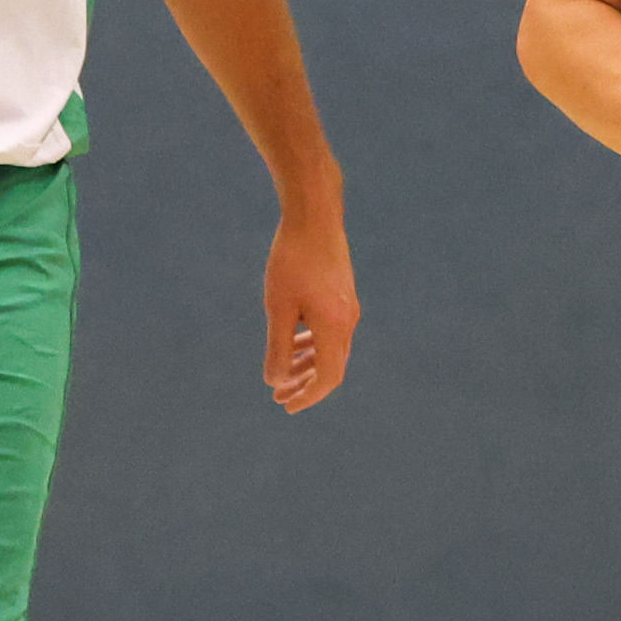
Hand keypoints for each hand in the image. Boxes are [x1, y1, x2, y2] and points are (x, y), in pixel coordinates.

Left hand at [263, 207, 358, 411]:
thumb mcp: (278, 306)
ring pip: (330, 348)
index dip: (308, 396)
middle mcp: (347, 320)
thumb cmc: (292, 259)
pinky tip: (293, 341)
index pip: (328, 377)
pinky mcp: (342, 294)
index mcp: (334, 327)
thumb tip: (273, 381)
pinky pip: (330, 331)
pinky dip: (312, 343)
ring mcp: (347, 307)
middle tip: (278, 396)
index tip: (285, 405)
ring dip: (307, 364)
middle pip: (331, 366)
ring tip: (281, 374)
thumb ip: (278, 346)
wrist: (315, 215)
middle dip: (304, 384)